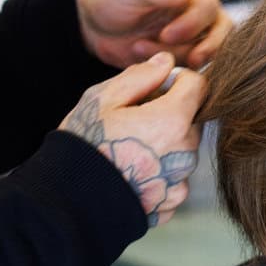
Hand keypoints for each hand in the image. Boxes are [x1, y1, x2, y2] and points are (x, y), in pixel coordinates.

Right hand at [60, 53, 205, 227]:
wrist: (66, 202)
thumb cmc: (83, 146)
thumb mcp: (102, 100)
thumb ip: (140, 77)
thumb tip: (165, 62)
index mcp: (172, 122)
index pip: (199, 86)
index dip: (179, 80)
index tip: (157, 86)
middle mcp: (184, 154)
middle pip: (192, 120)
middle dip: (171, 114)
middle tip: (134, 120)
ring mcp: (178, 182)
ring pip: (183, 151)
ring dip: (165, 145)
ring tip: (129, 150)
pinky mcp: (169, 204)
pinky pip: (173, 180)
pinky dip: (159, 174)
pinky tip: (131, 173)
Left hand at [77, 0, 231, 67]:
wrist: (95, 26)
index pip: (209, 6)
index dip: (192, 23)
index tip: (166, 34)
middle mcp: (202, 9)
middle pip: (222, 31)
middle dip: (200, 47)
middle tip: (172, 56)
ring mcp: (198, 34)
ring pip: (209, 53)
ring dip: (176, 57)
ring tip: (140, 49)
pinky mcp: (188, 56)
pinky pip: (193, 68)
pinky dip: (170, 69)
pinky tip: (143, 57)